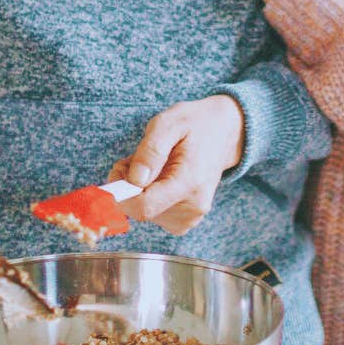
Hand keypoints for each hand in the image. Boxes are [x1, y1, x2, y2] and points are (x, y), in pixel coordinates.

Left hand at [109, 96, 243, 234]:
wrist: (224, 132)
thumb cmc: (195, 124)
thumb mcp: (169, 123)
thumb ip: (151, 151)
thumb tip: (134, 180)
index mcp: (190, 182)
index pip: (144, 207)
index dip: (121, 194)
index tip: (119, 170)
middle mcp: (194, 206)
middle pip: (141, 211)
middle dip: (129, 186)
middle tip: (137, 159)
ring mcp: (192, 216)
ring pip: (146, 214)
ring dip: (138, 191)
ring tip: (152, 165)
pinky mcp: (187, 220)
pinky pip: (155, 215)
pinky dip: (149, 198)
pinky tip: (159, 179)